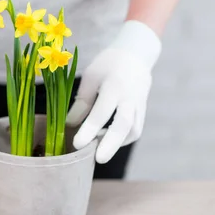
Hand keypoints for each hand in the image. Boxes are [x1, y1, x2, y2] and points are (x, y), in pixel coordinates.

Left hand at [67, 20, 161, 163]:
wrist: (136, 55)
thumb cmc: (108, 64)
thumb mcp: (91, 76)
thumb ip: (82, 101)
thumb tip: (70, 125)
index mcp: (115, 85)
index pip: (102, 111)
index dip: (89, 129)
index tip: (77, 144)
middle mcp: (130, 97)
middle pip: (124, 124)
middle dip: (111, 144)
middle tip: (98, 159)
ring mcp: (140, 105)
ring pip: (133, 130)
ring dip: (116, 143)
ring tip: (97, 150)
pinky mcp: (143, 112)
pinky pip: (135, 130)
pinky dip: (122, 139)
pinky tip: (106, 141)